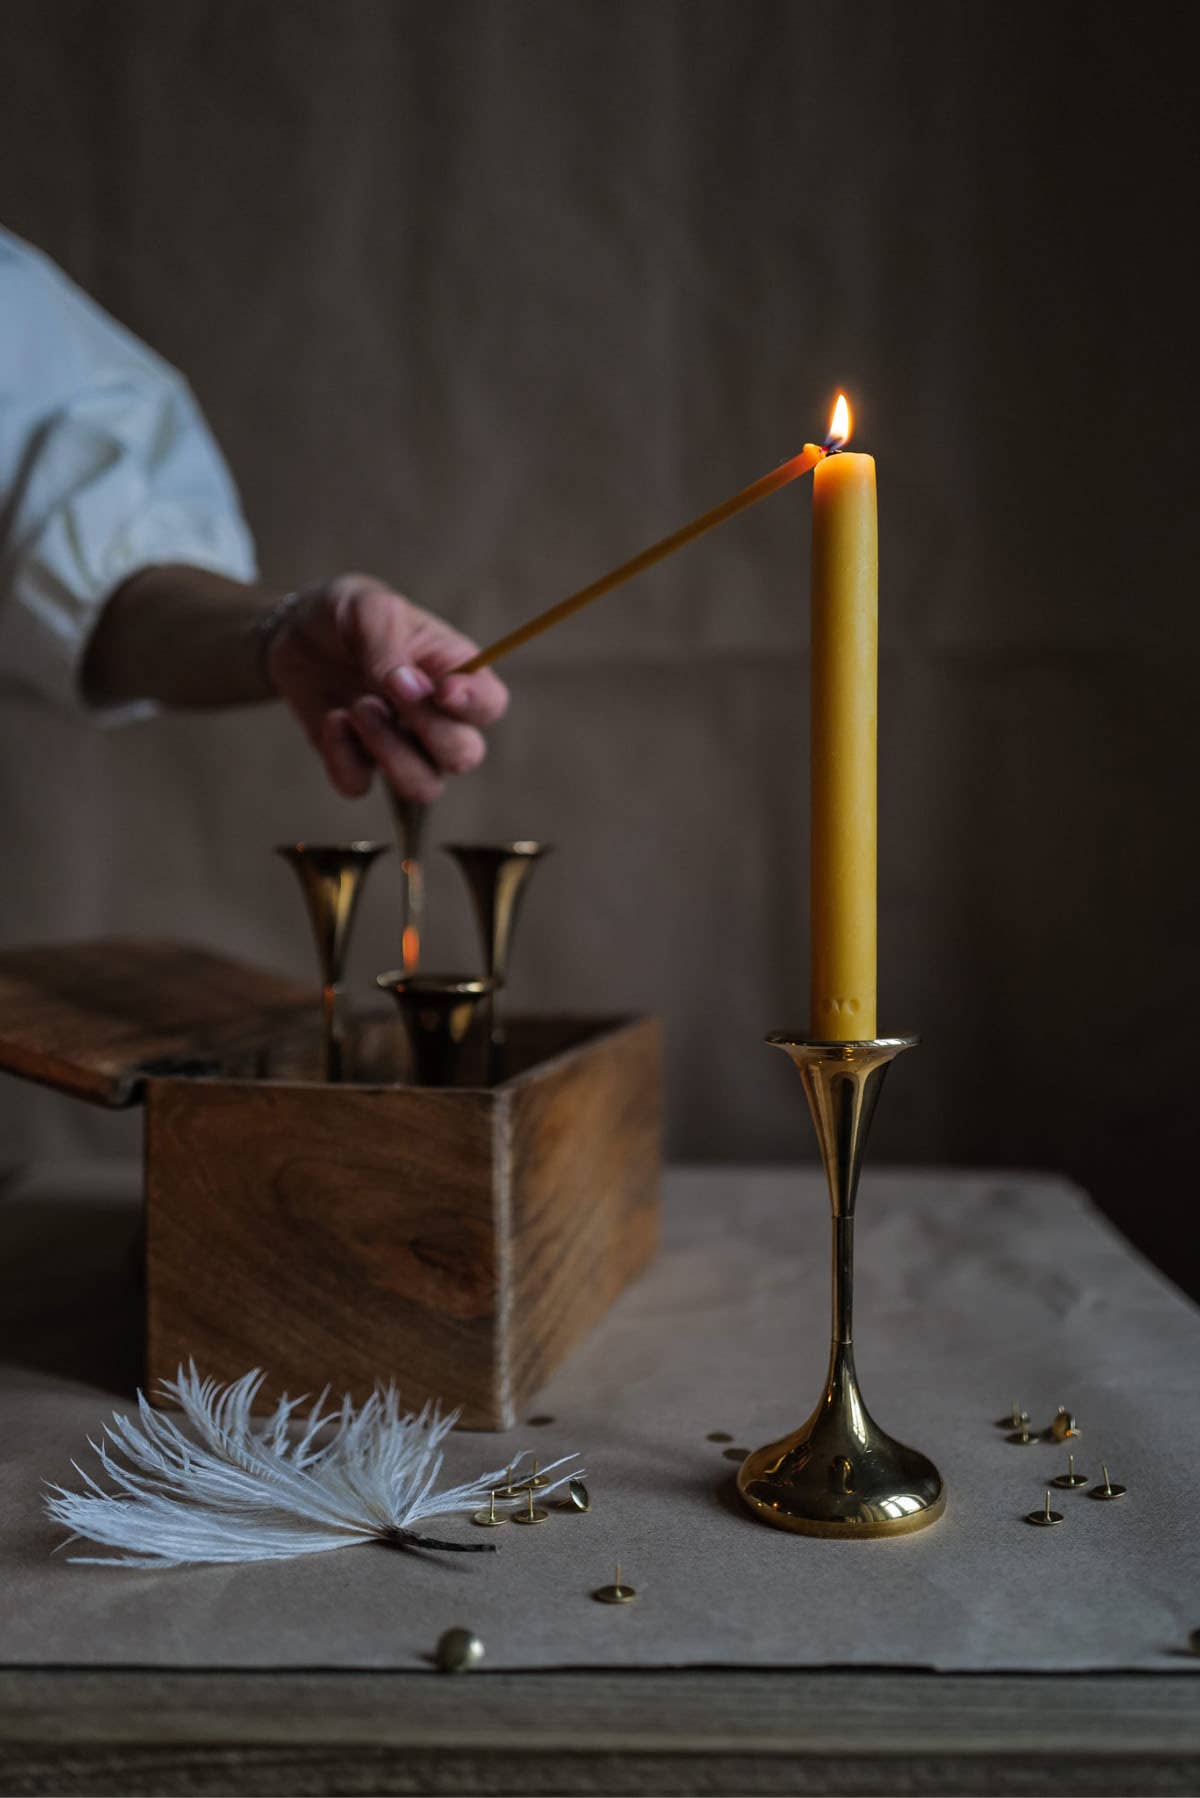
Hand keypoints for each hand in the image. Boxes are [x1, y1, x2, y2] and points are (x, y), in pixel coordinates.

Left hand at [265, 573, 508, 802]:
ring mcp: (400, 746)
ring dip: (391, 753)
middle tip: (389, 691)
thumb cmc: (348, 613)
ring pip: (423, 787)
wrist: (296, 629)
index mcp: (455, 673)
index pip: (490, 705)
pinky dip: (342, 757)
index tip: (442, 690)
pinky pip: (360, 786)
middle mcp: (437, 718)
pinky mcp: (357, 761)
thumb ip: (390, 648)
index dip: (474, 705)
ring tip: (359, 707)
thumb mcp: (369, 609)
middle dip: (430, 731)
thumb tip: (409, 687)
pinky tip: (333, 718)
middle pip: (464, 755)